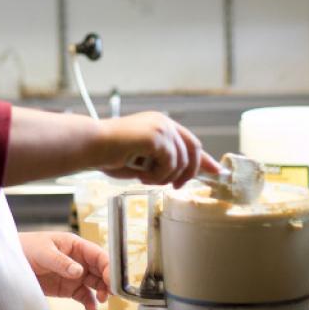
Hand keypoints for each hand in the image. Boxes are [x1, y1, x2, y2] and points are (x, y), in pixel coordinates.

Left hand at [19, 231, 110, 309]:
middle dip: (109, 281)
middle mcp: (79, 260)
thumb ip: (61, 261)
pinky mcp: (68, 288)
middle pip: (101, 270)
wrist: (10, 262)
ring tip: (102, 300)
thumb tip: (78, 270)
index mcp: (75, 245)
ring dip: (103, 292)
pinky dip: (90, 302)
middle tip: (111, 292)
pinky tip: (91, 308)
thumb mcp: (43, 252)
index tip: (111, 278)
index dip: (108, 266)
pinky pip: (84, 296)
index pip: (98, 254)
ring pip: (96, 283)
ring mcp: (75, 275)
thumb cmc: (26, 247)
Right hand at [96, 112, 219, 187]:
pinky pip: (169, 165)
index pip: (191, 142)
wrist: (91, 145)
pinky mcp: (157, 136)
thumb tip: (181, 177)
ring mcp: (162, 128)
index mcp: (161, 125)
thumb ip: (162, 163)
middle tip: (175, 187)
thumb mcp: (143, 160)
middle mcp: (164, 122)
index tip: (217, 171)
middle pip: (194, 150)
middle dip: (188, 173)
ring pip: (181, 162)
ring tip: (144, 177)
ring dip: (164, 177)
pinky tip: (141, 174)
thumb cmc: (109, 153)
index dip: (205, 159)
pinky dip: (157, 176)